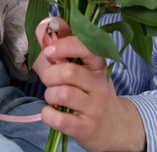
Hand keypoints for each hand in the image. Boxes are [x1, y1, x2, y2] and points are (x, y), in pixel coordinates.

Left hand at [34, 17, 146, 151]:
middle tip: (50, 81)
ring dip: (49, 95)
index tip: (50, 52)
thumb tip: (42, 26)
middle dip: (49, 75)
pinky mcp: (87, 128)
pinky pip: (58, 119)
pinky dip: (47, 115)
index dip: (64, 45)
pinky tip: (52, 113)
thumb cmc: (89, 93)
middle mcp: (100, 84)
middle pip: (67, 72)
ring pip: (62, 94)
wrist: (114, 128)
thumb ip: (61, 46)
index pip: (86, 46)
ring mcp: (95, 107)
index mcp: (99, 65)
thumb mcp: (82, 68)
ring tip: (54, 98)